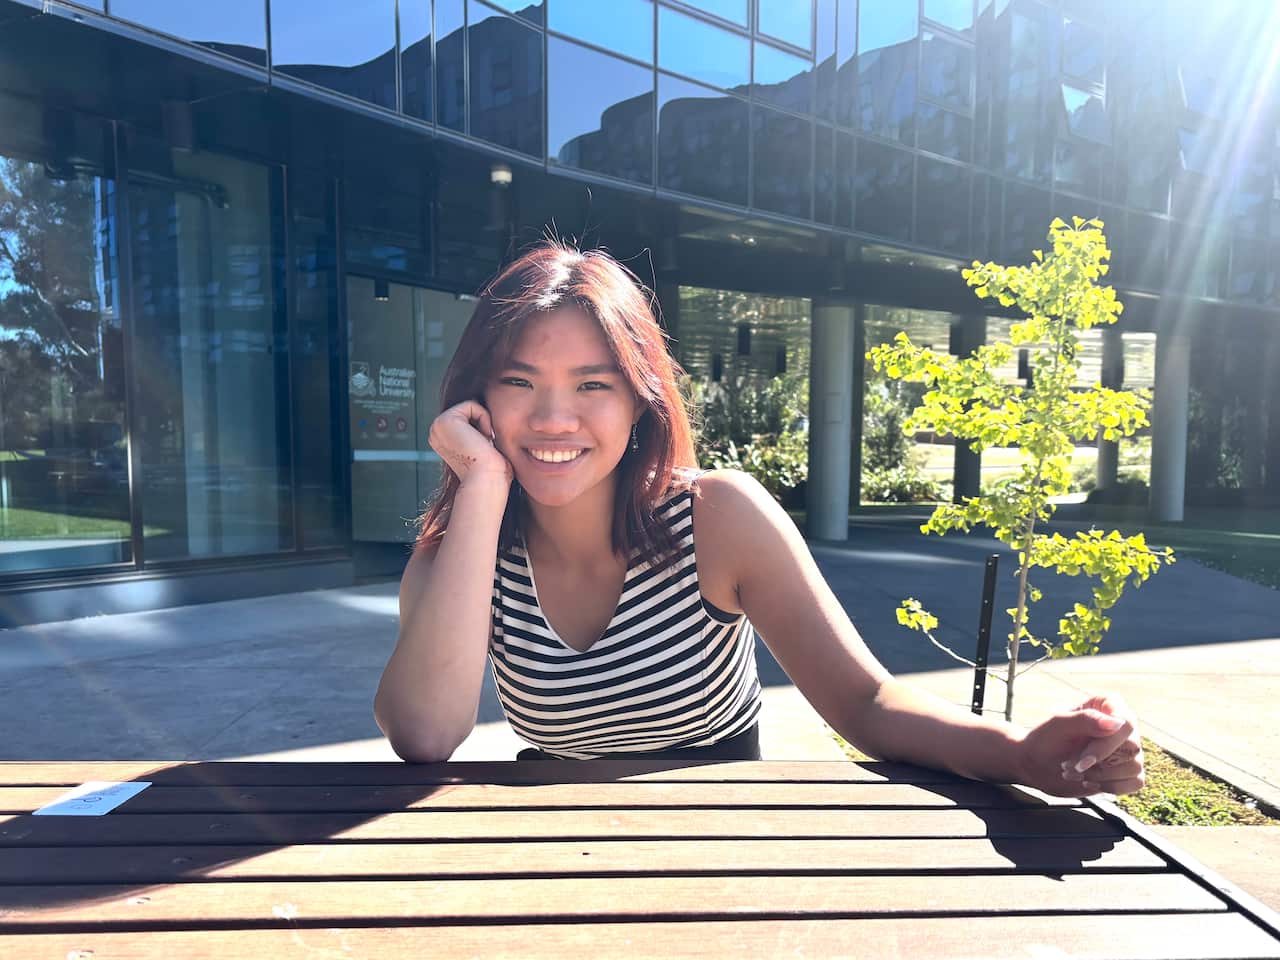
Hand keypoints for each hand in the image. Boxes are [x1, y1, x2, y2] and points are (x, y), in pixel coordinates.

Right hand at [428, 400, 512, 486]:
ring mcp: (438, 425)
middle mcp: (436, 432)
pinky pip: (472, 404)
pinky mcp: (446, 420)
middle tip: (484, 446)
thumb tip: (486, 416)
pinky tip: (483, 438)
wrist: (487, 480)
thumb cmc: (491, 471)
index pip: (469, 418)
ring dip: (484, 423)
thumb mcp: (482, 447)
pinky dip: (484, 419)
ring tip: (482, 444)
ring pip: (471, 406)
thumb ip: (478, 432)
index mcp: (443, 439)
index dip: (482, 430)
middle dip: (483, 425)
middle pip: (470, 410)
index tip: (484, 449)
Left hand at [1015, 694, 1144, 797]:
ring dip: (1101, 776)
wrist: (1037, 765)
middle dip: (1099, 762)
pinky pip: (1136, 782)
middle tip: (1070, 765)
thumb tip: (1116, 723)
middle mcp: (1121, 726)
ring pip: (1134, 766)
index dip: (1107, 744)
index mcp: (1107, 706)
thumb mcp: (1059, 725)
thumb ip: (1086, 719)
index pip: (1126, 722)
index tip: (1085, 759)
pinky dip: (1112, 787)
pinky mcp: (1126, 771)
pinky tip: (1090, 782)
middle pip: (1132, 747)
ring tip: (1076, 772)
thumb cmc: (1045, 740)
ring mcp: (1126, 749)